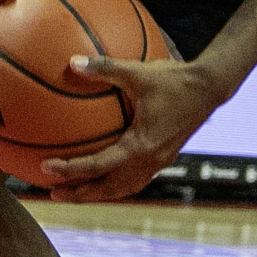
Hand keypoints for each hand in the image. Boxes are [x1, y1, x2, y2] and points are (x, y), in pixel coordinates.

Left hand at [36, 53, 228, 201]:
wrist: (210, 88)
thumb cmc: (174, 79)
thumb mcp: (138, 71)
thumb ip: (105, 67)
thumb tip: (72, 62)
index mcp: (139, 145)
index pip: (97, 166)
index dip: (69, 169)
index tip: (45, 167)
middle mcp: (148, 161)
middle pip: (108, 189)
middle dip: (80, 194)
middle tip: (53, 193)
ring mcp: (158, 162)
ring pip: (123, 189)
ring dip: (98, 193)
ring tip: (76, 191)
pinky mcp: (164, 158)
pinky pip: (135, 180)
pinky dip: (116, 183)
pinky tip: (107, 174)